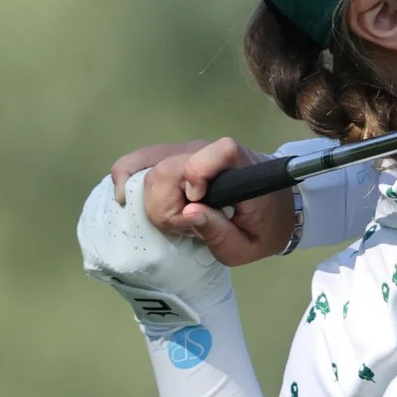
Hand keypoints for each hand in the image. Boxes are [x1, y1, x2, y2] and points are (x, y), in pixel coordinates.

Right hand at [110, 138, 295, 267]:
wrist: (272, 208)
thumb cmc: (263, 227)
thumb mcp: (247, 246)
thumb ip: (220, 233)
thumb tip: (189, 214)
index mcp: (241, 166)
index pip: (218, 151)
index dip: (198, 174)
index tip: (197, 203)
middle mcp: (211, 149)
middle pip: (168, 168)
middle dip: (166, 205)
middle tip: (185, 227)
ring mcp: (188, 150)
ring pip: (147, 162)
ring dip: (151, 198)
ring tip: (172, 218)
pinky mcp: (172, 156)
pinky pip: (139, 159)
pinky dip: (127, 176)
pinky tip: (124, 196)